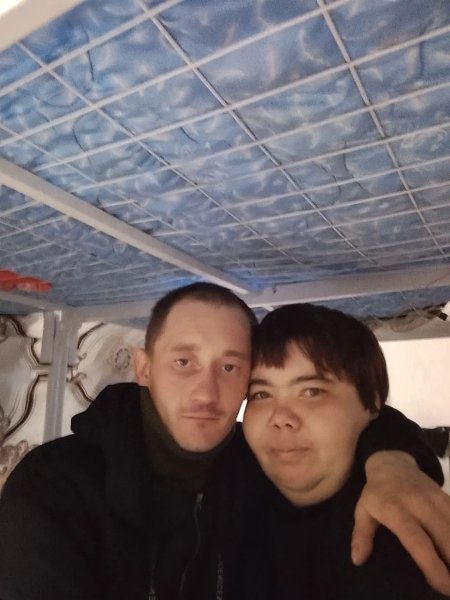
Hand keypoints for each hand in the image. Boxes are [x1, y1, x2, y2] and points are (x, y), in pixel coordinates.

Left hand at [352, 451, 449, 595]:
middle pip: (443, 534)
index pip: (416, 538)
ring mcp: (434, 497)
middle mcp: (418, 502)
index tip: (441, 584)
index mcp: (394, 508)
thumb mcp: (362, 511)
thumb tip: (357, 560)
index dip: (430, 563)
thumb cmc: (375, 492)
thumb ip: (361, 535)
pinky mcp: (444, 495)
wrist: (391, 462)